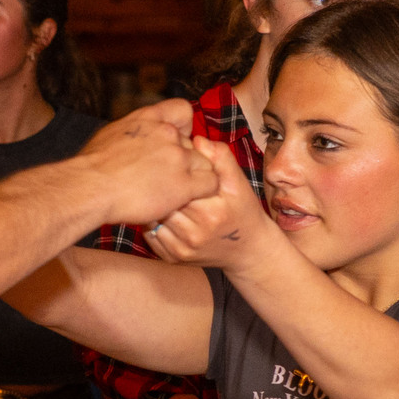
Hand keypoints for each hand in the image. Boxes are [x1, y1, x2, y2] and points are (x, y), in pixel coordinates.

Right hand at [76, 102, 218, 229]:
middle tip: (165, 176)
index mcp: (149, 118)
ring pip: (205, 163)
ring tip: (173, 190)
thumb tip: (133, 139)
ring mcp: (178, 158)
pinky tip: (187, 198)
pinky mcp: (184, 184)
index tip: (175, 142)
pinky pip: (211, 183)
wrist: (89, 188)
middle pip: (192, 144)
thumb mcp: (111, 134)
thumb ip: (132, 133)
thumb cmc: (90, 167)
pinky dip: (203, 192)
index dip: (184, 128)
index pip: (183, 111)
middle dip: (183, 160)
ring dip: (194, 177)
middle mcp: (167, 133)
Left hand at [145, 138, 275, 270]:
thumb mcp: (238, 182)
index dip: (171, 170)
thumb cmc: (242, 211)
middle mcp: (195, 234)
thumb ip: (220, 157)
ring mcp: (182, 249)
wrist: (248, 250)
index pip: (179, 184)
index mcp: (211, 211)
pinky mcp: (172, 259)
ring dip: (150, 204)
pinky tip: (156, 211)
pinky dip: (150, 221)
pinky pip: (150, 235)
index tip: (168, 162)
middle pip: (163, 201)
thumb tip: (196, 139)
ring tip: (152, 191)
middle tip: (153, 174)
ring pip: (153, 218)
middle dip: (158, 186)